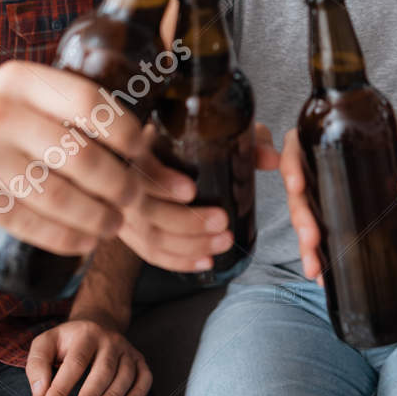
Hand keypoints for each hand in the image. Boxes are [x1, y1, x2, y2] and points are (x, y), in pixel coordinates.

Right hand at [0, 60, 211, 262]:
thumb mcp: (28, 96)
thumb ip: (72, 110)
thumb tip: (151, 141)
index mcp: (22, 79)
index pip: (88, 102)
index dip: (124, 130)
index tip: (143, 150)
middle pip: (79, 156)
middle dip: (117, 183)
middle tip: (133, 198)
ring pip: (58, 196)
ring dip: (96, 216)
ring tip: (114, 224)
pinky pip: (30, 223)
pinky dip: (66, 236)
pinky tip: (85, 240)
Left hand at [25, 316, 150, 395]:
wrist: (98, 322)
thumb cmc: (68, 341)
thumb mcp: (46, 343)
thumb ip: (37, 364)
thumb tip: (40, 392)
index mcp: (85, 334)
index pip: (75, 363)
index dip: (61, 388)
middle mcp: (109, 340)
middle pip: (102, 370)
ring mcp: (126, 350)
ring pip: (124, 375)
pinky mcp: (139, 360)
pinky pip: (145, 376)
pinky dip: (139, 392)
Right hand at [116, 122, 277, 272]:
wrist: (166, 150)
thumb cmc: (195, 140)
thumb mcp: (222, 133)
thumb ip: (246, 141)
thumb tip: (273, 160)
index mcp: (140, 146)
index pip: (139, 164)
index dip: (161, 180)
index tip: (191, 190)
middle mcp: (124, 180)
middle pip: (145, 209)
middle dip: (186, 221)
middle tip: (222, 221)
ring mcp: (123, 208)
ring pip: (149, 236)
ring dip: (188, 245)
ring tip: (222, 241)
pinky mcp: (131, 231)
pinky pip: (150, 253)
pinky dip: (177, 261)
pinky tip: (205, 262)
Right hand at [282, 131, 396, 283]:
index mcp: (336, 142)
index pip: (298, 146)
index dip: (290, 164)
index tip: (296, 185)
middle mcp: (324, 167)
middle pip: (298, 188)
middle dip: (300, 216)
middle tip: (311, 239)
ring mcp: (327, 194)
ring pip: (304, 216)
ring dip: (305, 243)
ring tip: (314, 267)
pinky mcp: (334, 216)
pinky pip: (319, 235)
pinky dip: (318, 255)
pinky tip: (322, 276)